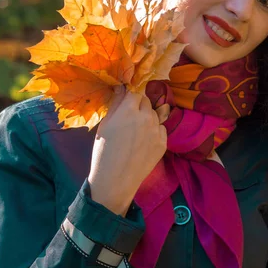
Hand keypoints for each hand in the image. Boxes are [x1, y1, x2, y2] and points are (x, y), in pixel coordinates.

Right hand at [88, 85, 168, 215]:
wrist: (116, 180)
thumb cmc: (104, 151)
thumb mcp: (105, 125)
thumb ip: (115, 104)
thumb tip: (121, 87)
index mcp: (129, 111)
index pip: (135, 92)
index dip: (130, 97)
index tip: (127, 103)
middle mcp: (146, 117)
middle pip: (146, 101)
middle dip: (139, 106)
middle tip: (129, 118)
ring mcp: (157, 130)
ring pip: (155, 115)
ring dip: (147, 118)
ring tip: (135, 133)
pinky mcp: (163, 143)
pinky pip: (161, 129)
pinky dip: (154, 131)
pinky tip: (143, 142)